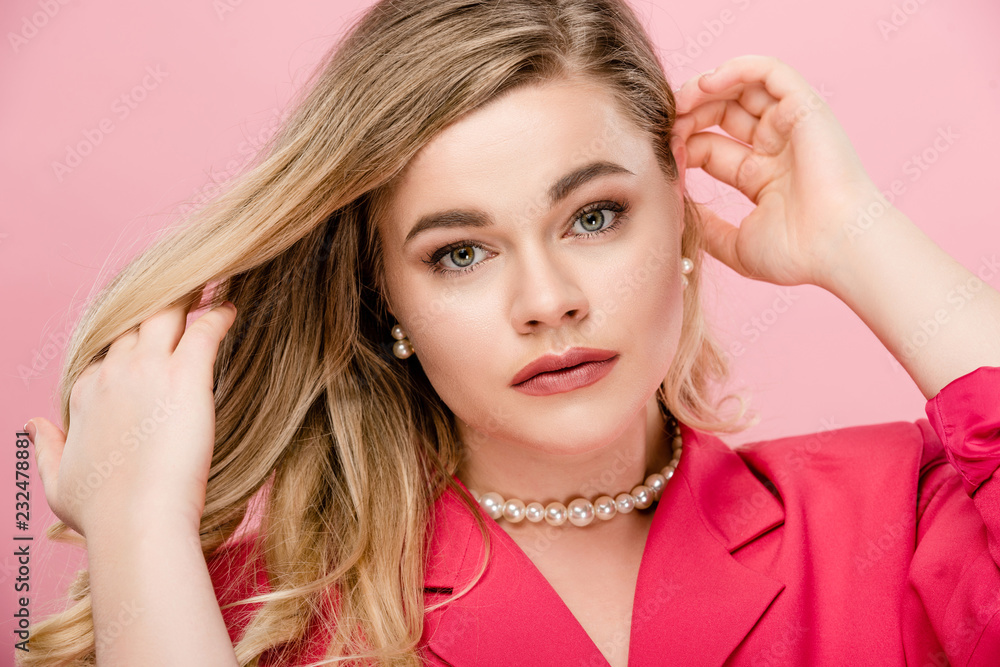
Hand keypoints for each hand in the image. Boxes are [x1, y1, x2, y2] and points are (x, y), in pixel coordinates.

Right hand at [29, 298, 236, 537]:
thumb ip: (46, 448)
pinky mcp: (184, 376)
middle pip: (136, 323)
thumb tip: (30, 424)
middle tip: (183, 301)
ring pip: (166, 312)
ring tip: (208, 290)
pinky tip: (230, 311)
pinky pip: (205, 329)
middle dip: (158, 309)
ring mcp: (147, 370)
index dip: (132, 348)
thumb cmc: (103, 512)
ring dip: (187, 299)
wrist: (136, 521)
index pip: (111, 354)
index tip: (152, 346)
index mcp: (86, 393)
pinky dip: (219, 316)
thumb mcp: (58, 481)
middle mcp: (112, 373)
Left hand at [671, 55, 885, 288]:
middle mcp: (777, 147)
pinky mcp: (805, 108)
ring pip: (743, 87)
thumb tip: (677, 213)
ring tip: (681, 101)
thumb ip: (707, 227)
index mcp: (762, 176)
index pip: (711, 148)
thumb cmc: (797, 253)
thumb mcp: (736, 244)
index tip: (662, 156)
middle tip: (666, 124)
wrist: (836, 247)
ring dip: (706, 88)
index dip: (683, 146)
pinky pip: (769, 71)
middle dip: (690, 114)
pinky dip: (736, 69)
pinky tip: (707, 85)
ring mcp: (792, 126)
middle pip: (723, 114)